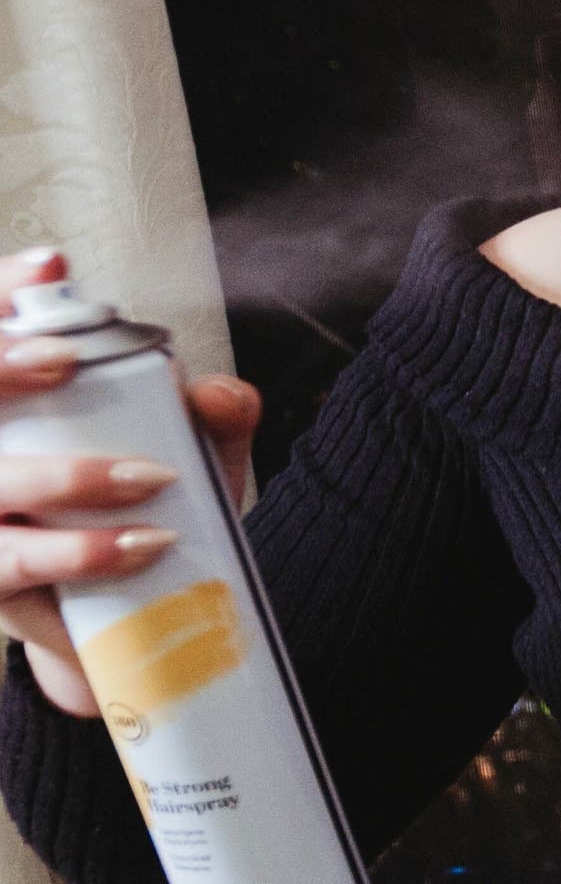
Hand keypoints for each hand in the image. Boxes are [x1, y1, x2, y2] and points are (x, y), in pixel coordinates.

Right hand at [0, 247, 261, 717]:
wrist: (134, 616)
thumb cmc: (151, 512)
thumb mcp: (193, 457)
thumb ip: (214, 418)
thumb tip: (216, 392)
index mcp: (18, 410)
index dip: (4, 293)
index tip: (51, 267)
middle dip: (0, 368)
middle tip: (66, 359)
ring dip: (63, 473)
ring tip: (149, 476)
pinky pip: (10, 562)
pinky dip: (76, 551)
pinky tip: (138, 543)